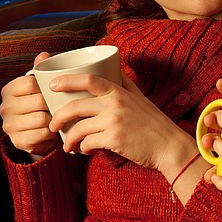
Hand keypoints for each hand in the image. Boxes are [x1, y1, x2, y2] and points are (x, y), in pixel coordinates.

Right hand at [0, 52, 59, 157]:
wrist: (32, 136)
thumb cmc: (36, 106)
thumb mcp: (37, 87)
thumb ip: (40, 71)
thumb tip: (44, 55)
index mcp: (8, 90)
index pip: (30, 83)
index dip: (47, 87)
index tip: (54, 92)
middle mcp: (5, 108)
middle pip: (39, 101)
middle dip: (52, 105)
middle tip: (59, 107)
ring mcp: (10, 126)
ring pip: (42, 119)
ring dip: (53, 120)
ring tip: (56, 119)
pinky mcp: (18, 142)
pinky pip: (43, 134)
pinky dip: (51, 134)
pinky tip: (52, 131)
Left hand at [48, 72, 196, 174]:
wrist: (169, 146)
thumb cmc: (153, 123)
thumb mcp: (139, 97)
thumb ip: (124, 84)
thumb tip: (114, 70)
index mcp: (119, 92)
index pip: (88, 80)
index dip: (67, 80)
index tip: (52, 85)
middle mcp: (115, 104)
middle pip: (75, 107)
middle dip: (58, 118)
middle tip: (52, 125)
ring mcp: (114, 122)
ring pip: (79, 129)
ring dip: (69, 139)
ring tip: (67, 146)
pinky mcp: (115, 140)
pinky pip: (88, 143)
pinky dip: (83, 148)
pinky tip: (83, 151)